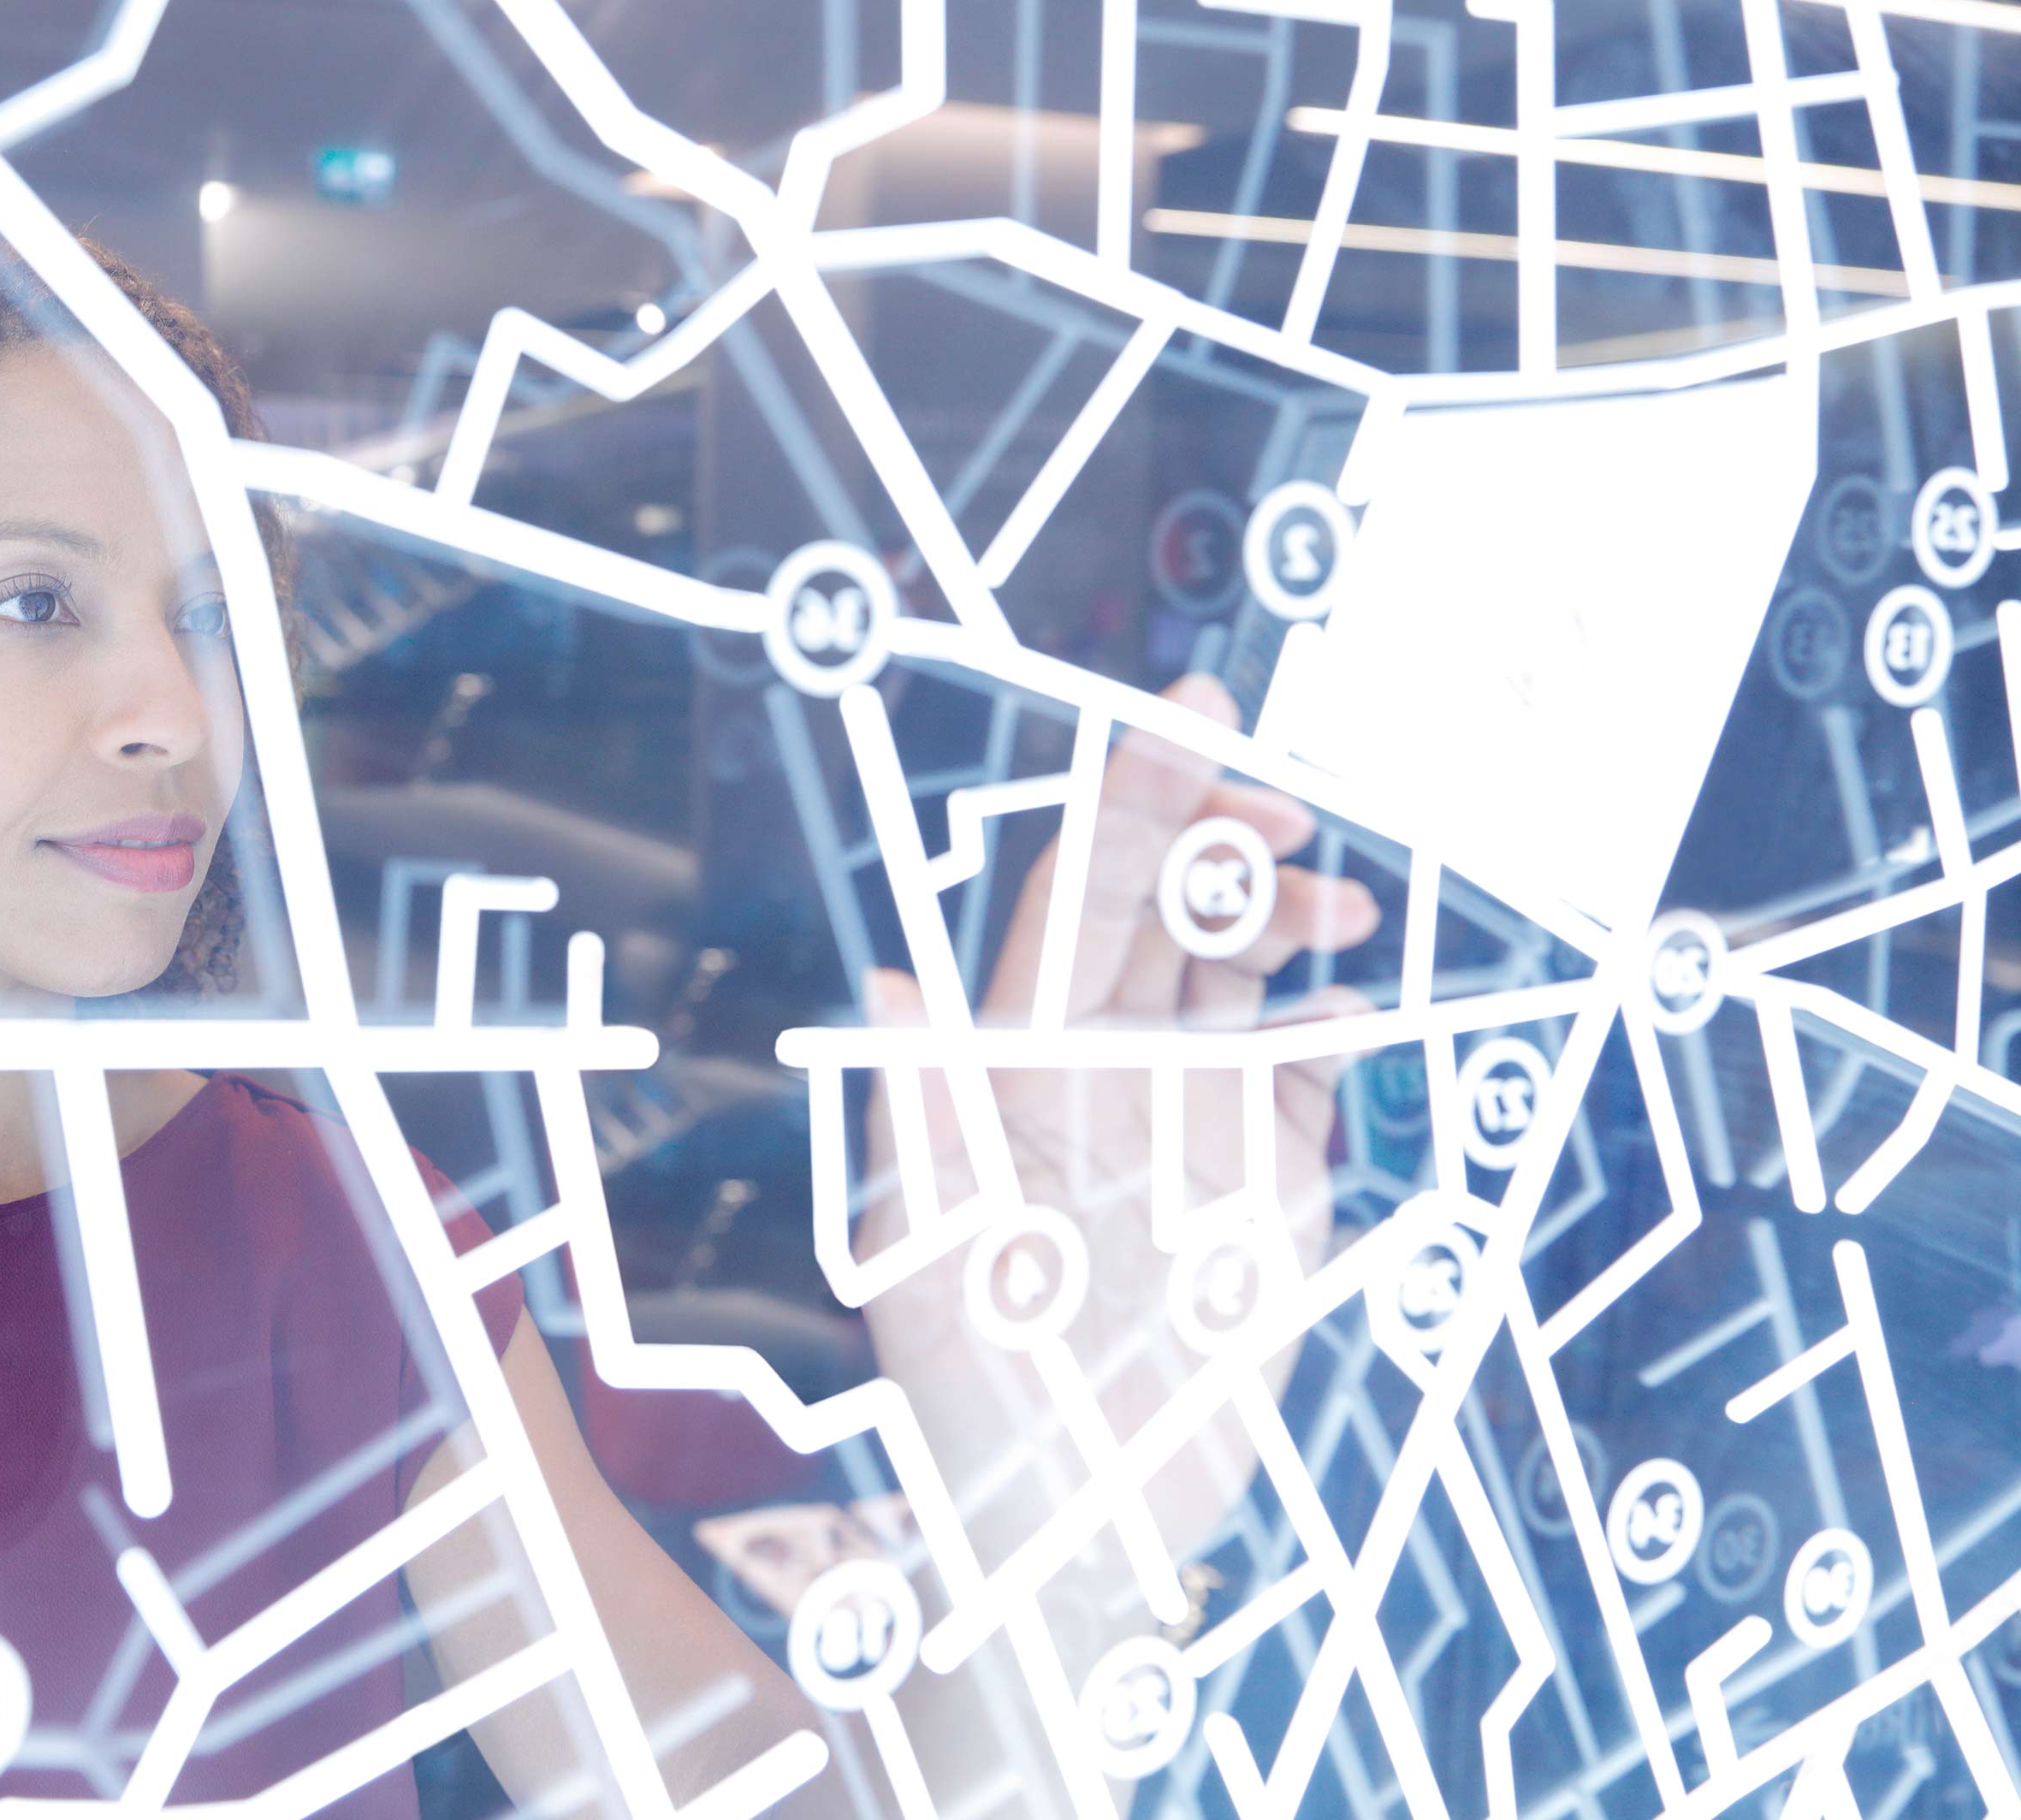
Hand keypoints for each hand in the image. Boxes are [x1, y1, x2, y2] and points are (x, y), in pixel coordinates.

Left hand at [852, 674, 1377, 1580]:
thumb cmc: (970, 1401)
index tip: (1194, 711)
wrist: (1081, 1532)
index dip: (1130, 795)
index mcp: (1013, 1062)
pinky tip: (1356, 1004)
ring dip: (1288, 913)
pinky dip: (1338, 1020)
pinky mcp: (1263, 1176)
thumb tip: (886, 981)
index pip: (1074, 894)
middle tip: (1293, 804)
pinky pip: (1308, 1066)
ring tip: (1343, 906)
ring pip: (1241, 967)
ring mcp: (1186, 1114)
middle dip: (1225, 831)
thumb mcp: (923, 1263)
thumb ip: (916, 1119)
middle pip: (1165, 905)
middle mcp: (1098, 1067)